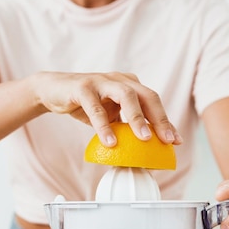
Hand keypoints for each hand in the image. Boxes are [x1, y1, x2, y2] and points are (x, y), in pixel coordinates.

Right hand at [33, 71, 181, 146]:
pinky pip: (96, 108)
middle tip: (167, 140)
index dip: (165, 121)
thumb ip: (124, 125)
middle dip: (159, 119)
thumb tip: (141, 149)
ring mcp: (101, 81)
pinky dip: (104, 126)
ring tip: (144, 139)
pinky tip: (110, 142)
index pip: (153, 102)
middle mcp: (119, 79)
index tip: (175, 141)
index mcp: (129, 84)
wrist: (53, 91)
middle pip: (146, 96)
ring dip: (137, 118)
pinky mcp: (82, 87)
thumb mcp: (108, 115)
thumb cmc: (84, 104)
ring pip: (126, 96)